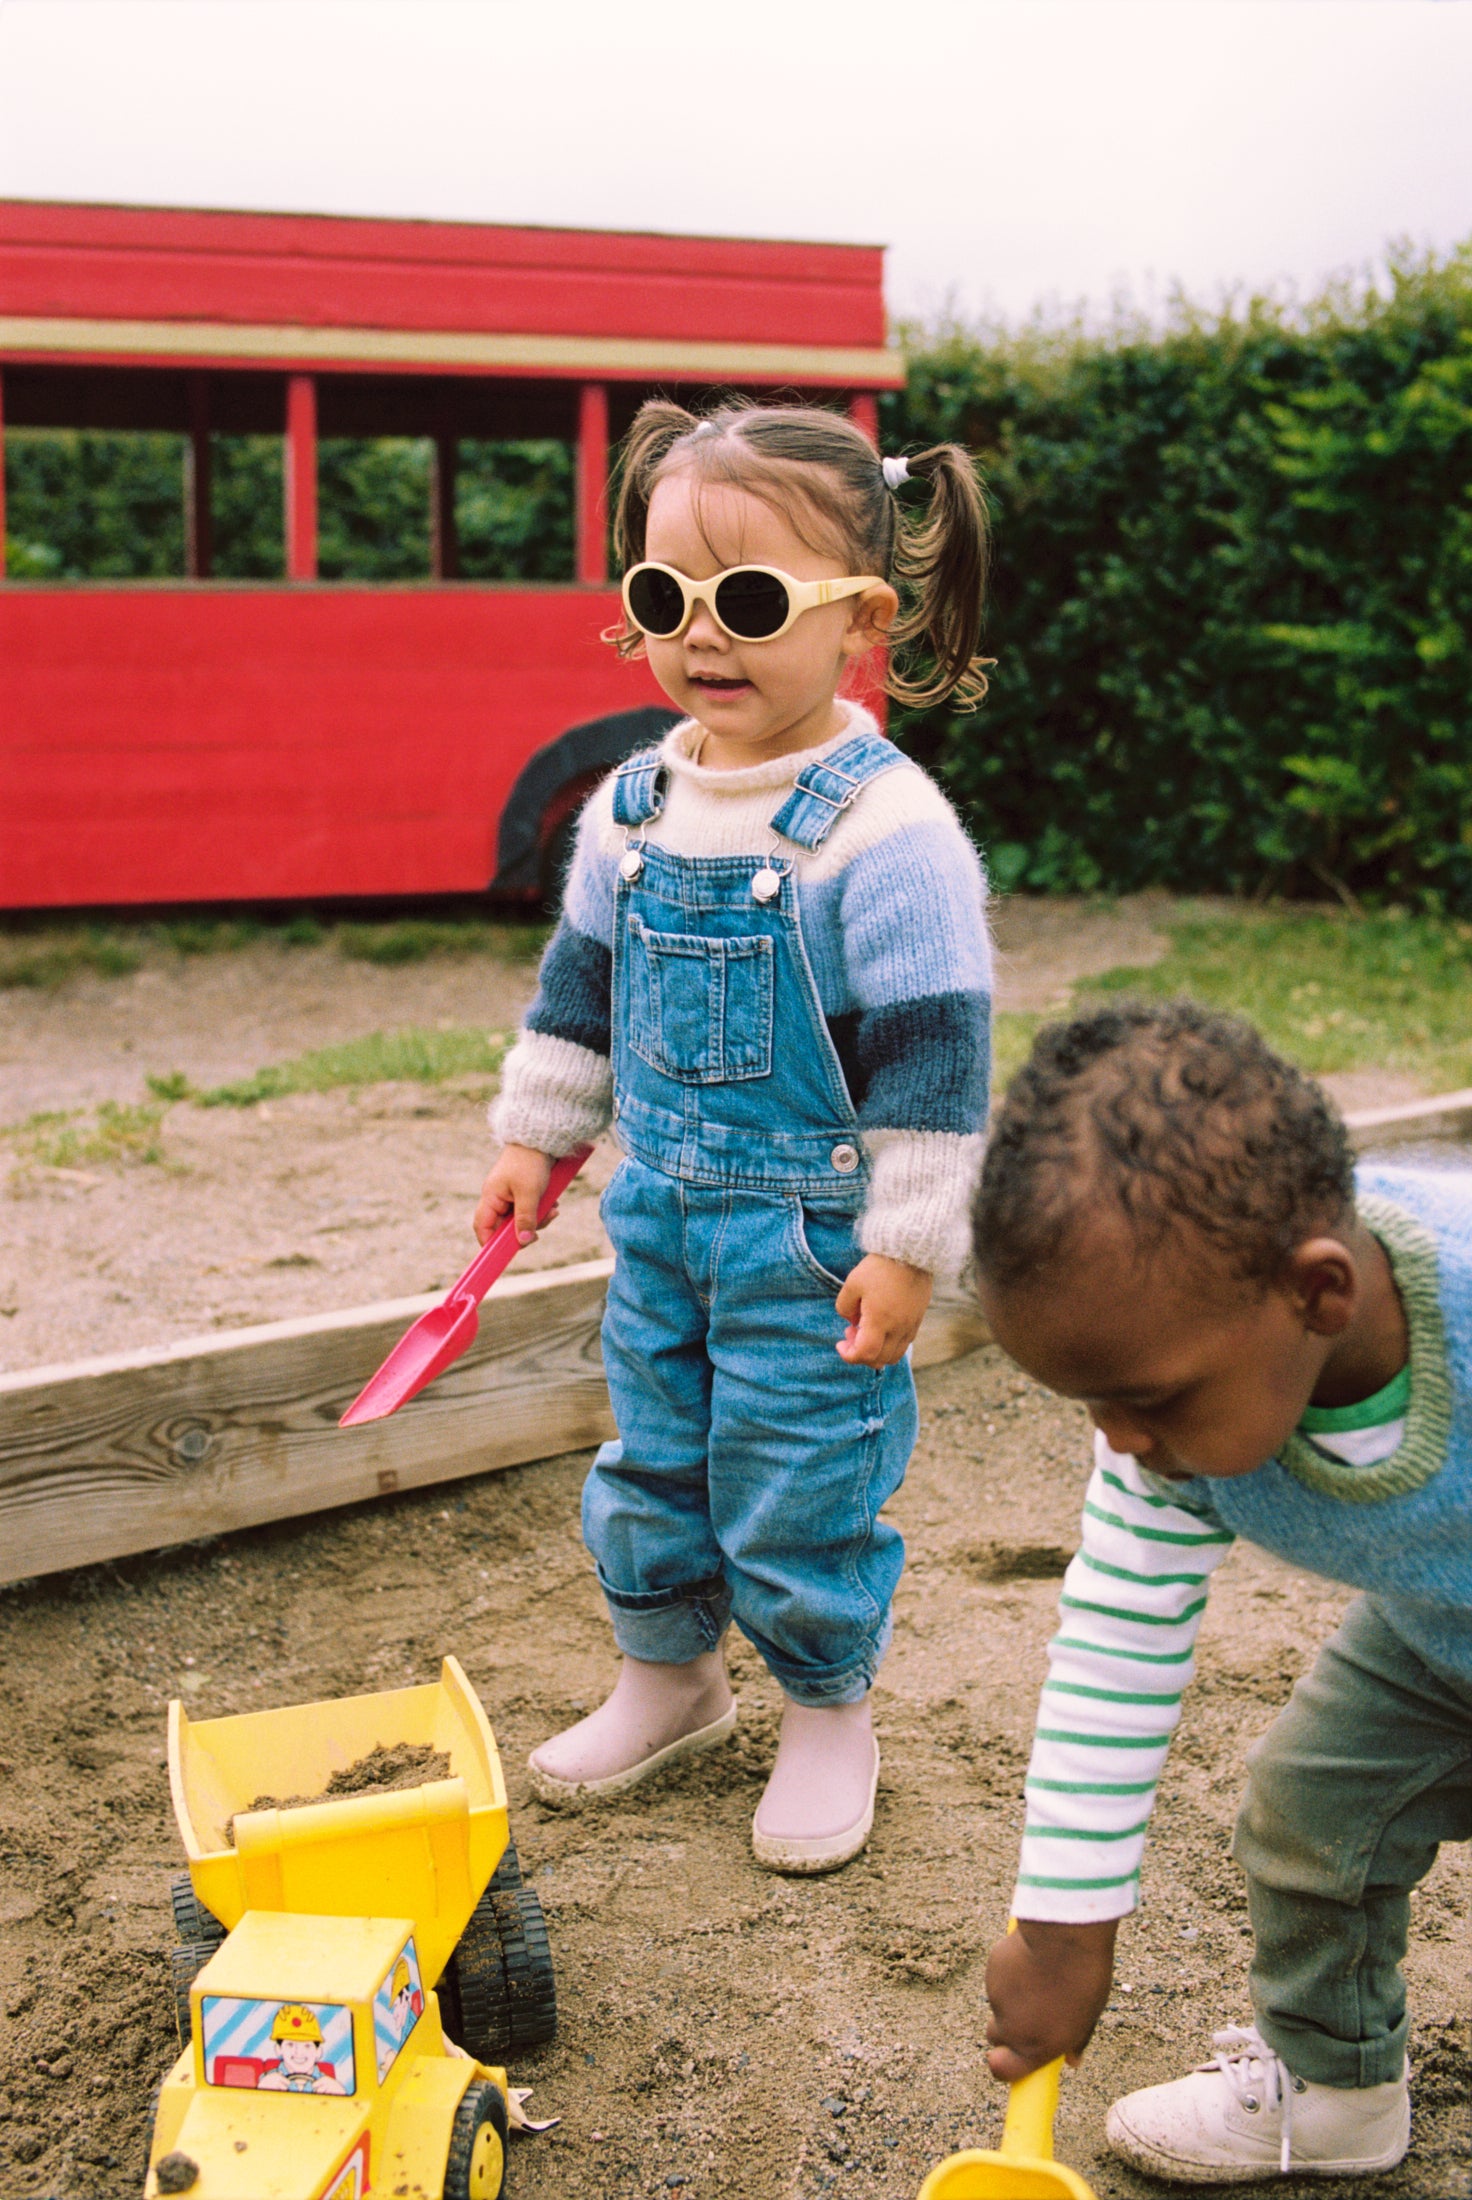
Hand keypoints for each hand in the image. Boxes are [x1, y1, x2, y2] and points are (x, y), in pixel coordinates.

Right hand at [474, 1144, 554, 1246]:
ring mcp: (511, 1195)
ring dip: (539, 1218)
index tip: (507, 1252)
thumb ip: (525, 1218)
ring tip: (553, 1209)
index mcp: (491, 1197)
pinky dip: (542, 1209)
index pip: (483, 1228)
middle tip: (541, 1226)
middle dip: (526, 1229)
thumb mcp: (529, 1193)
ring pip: (522, 1219)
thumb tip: (522, 1241)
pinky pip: (532, 1209)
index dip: (492, 1243)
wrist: (542, 1137)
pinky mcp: (525, 1191)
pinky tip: (553, 1202)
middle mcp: (498, 1198)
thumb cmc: (530, 1162)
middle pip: (506, 1227)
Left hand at [835, 1254, 931, 1367]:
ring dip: (877, 1350)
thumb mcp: (852, 1284)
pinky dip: (890, 1343)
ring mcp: (911, 1325)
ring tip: (866, 1329)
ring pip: (895, 1355)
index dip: (849, 1355)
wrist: (910, 1252)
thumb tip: (851, 1322)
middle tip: (851, 1333)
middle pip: (880, 1360)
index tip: (840, 1344)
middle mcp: (898, 1328)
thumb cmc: (879, 1267)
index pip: (865, 1354)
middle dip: (861, 1353)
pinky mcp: (918, 1319)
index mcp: (880, 1320)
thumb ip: (845, 1307)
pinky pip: (904, 1343)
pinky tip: (881, 1324)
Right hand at [984, 1918, 1118, 2079]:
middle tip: (1029, 2012)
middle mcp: (1012, 2028)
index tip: (1009, 2059)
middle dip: (1006, 2028)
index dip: (1002, 2066)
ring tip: (1038, 1977)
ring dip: (1011, 1997)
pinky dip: (1008, 1974)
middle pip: (995, 2036)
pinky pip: (997, 1978)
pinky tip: (1030, 1960)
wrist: (1065, 1935)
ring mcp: (998, 1999)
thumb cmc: (1083, 1978)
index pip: (1003, 2071)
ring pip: (998, 2004)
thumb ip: (1074, 2041)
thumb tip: (1072, 2060)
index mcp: (1037, 2047)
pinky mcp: (992, 1971)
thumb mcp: (1088, 2017)